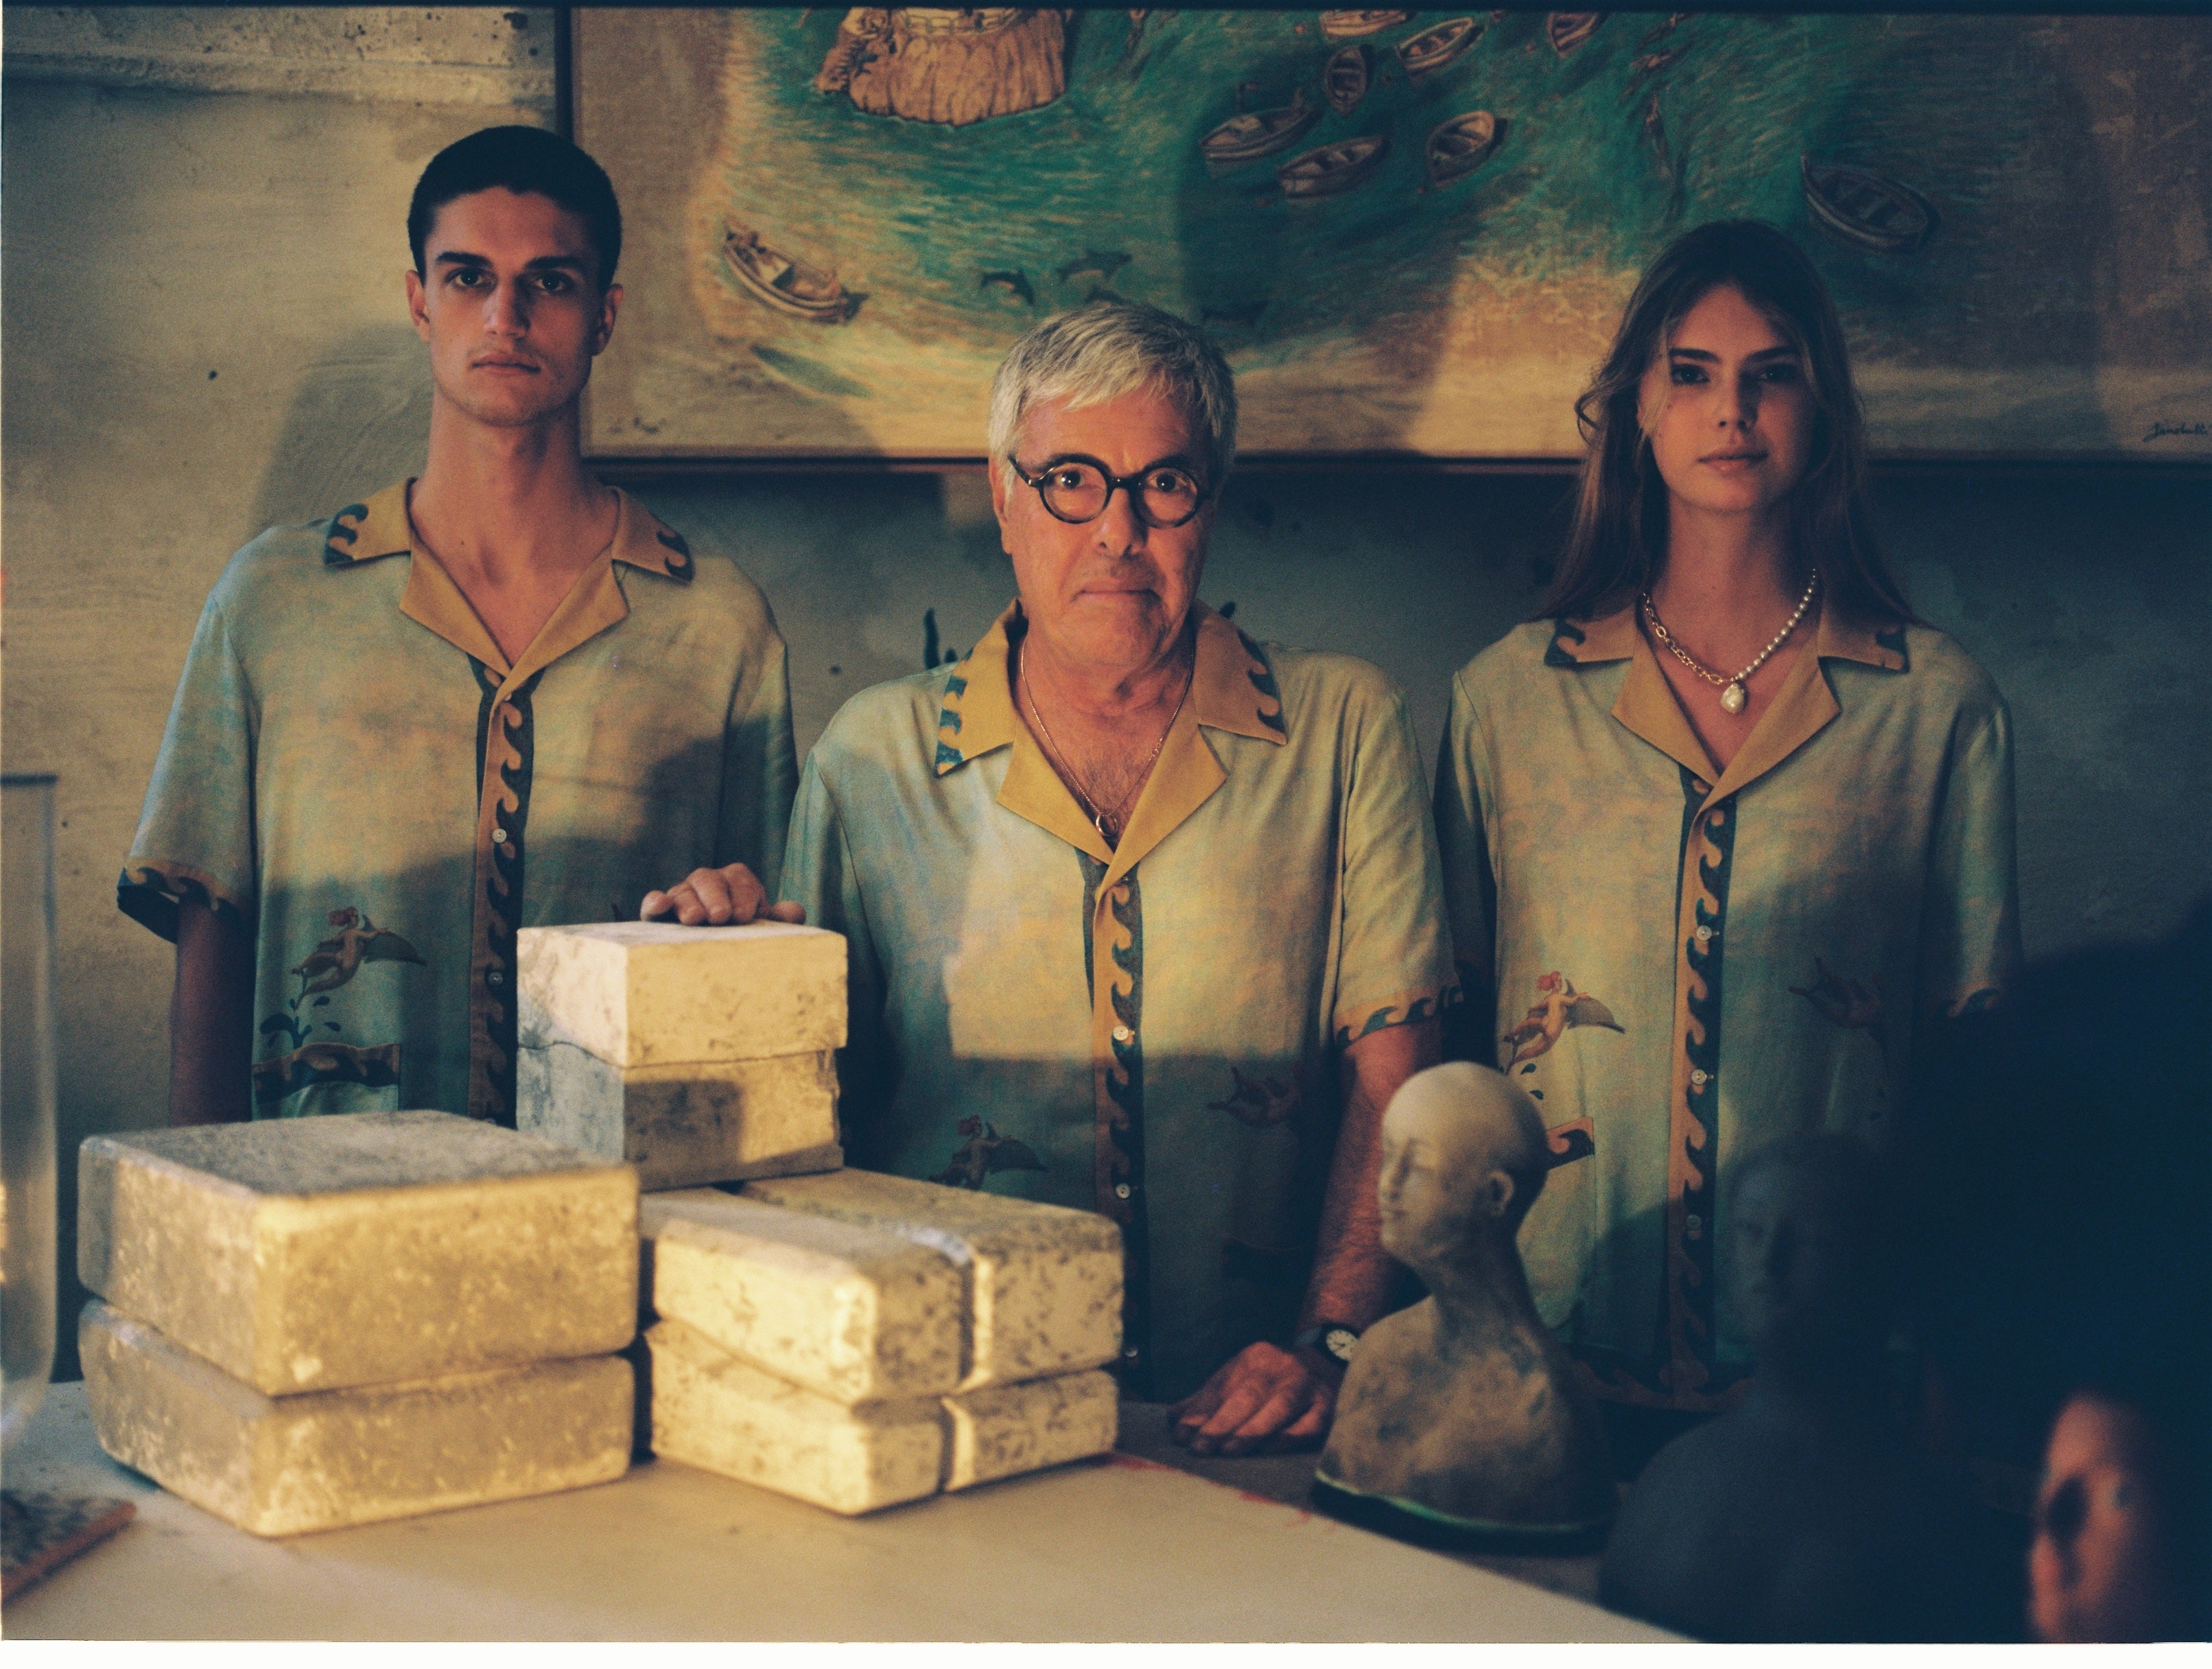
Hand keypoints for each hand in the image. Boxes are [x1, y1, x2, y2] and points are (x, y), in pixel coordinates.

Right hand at [639, 864, 805, 926]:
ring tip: (694, 920)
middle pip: (708, 879)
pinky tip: (660, 905)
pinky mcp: (660, 914)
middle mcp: (707, 883)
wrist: (718, 953)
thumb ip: (780, 919)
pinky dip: (655, 902)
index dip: (744, 895)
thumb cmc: (745, 935)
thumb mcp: (764, 927)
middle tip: (721, 917)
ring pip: (682, 892)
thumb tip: (796, 912)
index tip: (745, 916)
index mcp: (735, 881)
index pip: (739, 879)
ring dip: (688, 904)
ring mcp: (682, 896)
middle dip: (716, 897)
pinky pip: (654, 902)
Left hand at [1168, 1340, 1339, 1456]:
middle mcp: (1280, 1367)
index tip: (1180, 1434)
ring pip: (1278, 1406)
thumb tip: (1173, 1419)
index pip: (1223, 1385)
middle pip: (1248, 1395)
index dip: (1200, 1410)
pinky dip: (1290, 1436)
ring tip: (1228, 1451)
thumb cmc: (1274, 1378)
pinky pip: (1310, 1422)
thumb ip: (1209, 1397)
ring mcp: (1306, 1385)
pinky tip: (1270, 1449)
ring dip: (1252, 1430)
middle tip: (1198, 1449)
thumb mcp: (1241, 1376)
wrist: (1329, 1359)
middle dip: (1221, 1423)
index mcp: (1253, 1358)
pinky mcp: (1327, 1405)